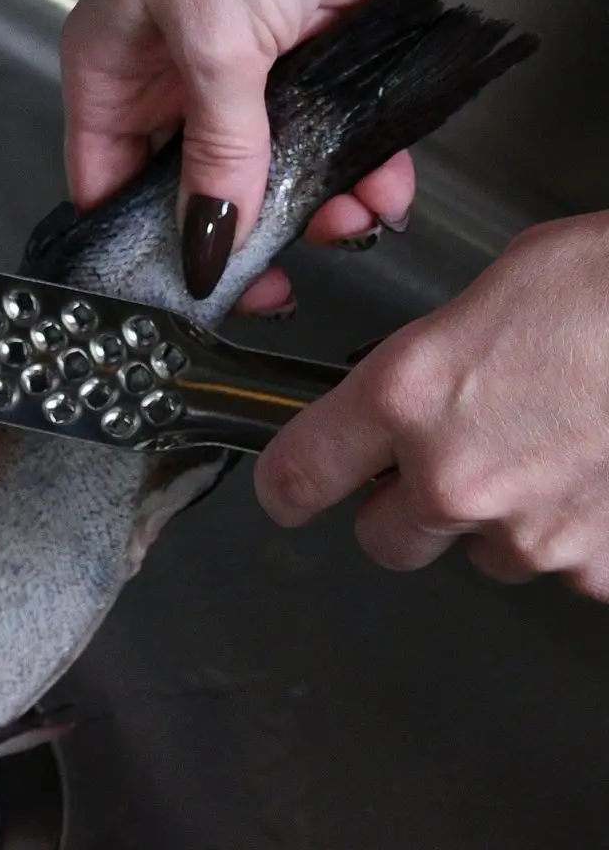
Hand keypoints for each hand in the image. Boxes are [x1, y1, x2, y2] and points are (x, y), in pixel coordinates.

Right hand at [61, 0, 435, 304]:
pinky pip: (326, 132)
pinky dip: (356, 164)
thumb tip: (208, 240)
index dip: (144, 243)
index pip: (109, 183)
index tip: (188, 286)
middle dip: (242, 233)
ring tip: (350, 226)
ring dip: (314, 204)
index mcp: (114, 70)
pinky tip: (380, 187)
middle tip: (277, 281)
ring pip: (270, 168)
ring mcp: (243, 68)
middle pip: (195, 187)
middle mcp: (173, 76)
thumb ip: (219, 155)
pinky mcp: (307, 56)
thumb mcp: (214, 46)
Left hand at [254, 212, 608, 601]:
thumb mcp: (495, 294)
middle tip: (448, 460)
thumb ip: (429, 362)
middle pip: (386, 539)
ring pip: (483, 555)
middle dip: (406, 508)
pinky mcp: (604, 572)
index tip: (291, 488)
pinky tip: (600, 473)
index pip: (300, 473)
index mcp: (410, 396)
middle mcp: (457, 478)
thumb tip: (408, 395)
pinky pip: (564, 565)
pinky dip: (572, 531)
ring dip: (498, 517)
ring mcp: (535, 536)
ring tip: (552, 448)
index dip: (289, 486)